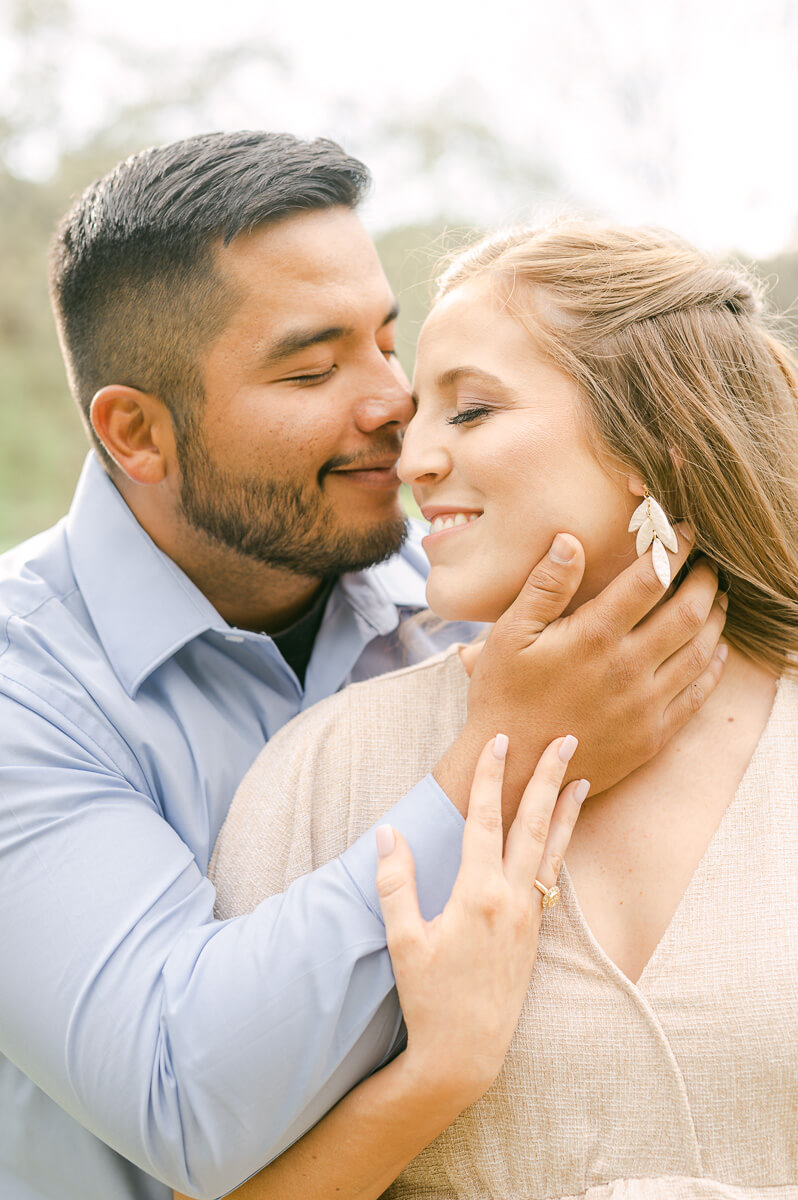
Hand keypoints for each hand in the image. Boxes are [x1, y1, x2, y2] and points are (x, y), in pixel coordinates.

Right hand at [376, 733, 587, 1109]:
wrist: (465, 1053)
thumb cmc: (429, 998)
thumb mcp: (402, 940)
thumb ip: (395, 882)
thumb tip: (388, 833)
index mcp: (478, 894)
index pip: (485, 820)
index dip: (491, 777)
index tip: (500, 740)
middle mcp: (511, 899)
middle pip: (533, 823)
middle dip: (548, 777)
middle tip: (566, 738)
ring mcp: (528, 917)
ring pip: (552, 849)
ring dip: (566, 809)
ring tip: (583, 777)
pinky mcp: (534, 934)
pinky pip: (552, 877)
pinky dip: (562, 846)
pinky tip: (565, 833)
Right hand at [436, 527, 727, 822]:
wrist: (514, 771)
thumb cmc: (504, 696)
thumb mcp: (509, 635)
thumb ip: (544, 586)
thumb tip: (570, 539)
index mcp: (593, 636)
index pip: (650, 579)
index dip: (673, 548)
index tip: (684, 532)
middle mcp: (627, 668)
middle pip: (689, 611)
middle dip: (705, 580)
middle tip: (707, 564)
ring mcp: (644, 705)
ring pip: (701, 650)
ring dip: (716, 618)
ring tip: (716, 598)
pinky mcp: (653, 735)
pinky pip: (697, 694)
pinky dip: (713, 664)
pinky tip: (714, 648)